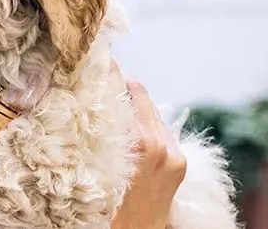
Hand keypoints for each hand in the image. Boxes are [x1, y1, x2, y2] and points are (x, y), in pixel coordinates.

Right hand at [110, 60, 186, 228]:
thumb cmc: (108, 212)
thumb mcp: (95, 167)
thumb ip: (96, 133)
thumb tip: (87, 101)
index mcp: (139, 143)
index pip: (125, 90)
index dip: (110, 70)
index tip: (98, 55)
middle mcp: (160, 144)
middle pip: (140, 95)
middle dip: (119, 84)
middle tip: (98, 76)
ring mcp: (174, 153)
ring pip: (151, 111)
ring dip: (132, 105)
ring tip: (110, 104)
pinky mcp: (180, 162)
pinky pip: (160, 130)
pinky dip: (144, 124)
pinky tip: (127, 132)